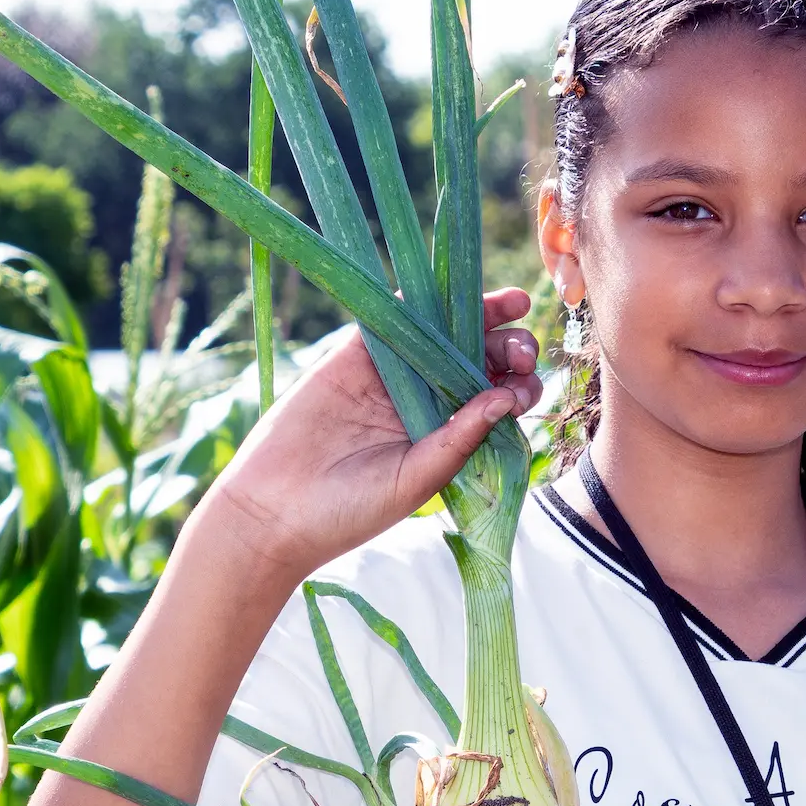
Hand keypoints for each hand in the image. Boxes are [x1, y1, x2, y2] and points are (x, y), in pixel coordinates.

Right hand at [194, 287, 542, 584]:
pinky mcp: (352, 358)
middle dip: (509, 350)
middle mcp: (425, 401)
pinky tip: (449, 292)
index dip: (518, 386)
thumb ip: (458, 440)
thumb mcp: (416, 480)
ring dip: (478, 316)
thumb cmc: (349, 512)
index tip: (530, 385)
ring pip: (443, 335)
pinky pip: (391, 321)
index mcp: (447, 435)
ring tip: (510, 305)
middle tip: (522, 353)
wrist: (275, 512)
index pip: (494, 399)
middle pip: (477, 361)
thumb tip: (506, 399)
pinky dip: (419, 303)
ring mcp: (390, 376)